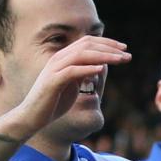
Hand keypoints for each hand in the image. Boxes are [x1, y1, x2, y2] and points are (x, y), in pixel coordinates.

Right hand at [15, 35, 130, 132]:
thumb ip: (84, 74)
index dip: (107, 43)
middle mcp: (58, 59)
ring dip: (103, 56)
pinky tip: (102, 69)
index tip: (124, 49)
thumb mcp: (73, 85)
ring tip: (120, 60)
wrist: (32, 117)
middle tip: (127, 54)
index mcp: (64, 58)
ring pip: (81, 55)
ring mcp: (54, 69)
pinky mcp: (52, 81)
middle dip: (109, 48)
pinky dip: (87, 69)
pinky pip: (72, 71)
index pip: (87, 42)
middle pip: (87, 45)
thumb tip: (100, 66)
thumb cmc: (53, 102)